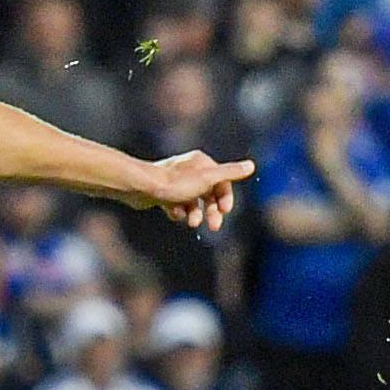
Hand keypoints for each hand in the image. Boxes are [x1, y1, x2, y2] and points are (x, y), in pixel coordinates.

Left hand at [140, 150, 254, 231]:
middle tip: (214, 227)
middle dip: (212, 211)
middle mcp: (188, 170)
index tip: (224, 211)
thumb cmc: (173, 183)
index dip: (226, 197)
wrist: (138, 187)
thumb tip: (251, 166)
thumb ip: (229, 174)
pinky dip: (177, 212)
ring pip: (191, 201)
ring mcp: (173, 182)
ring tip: (191, 223)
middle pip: (208, 193)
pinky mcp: (161, 193)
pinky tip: (173, 214)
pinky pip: (175, 205)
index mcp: (201, 163)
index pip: (222, 181)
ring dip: (195, 214)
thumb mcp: (207, 179)